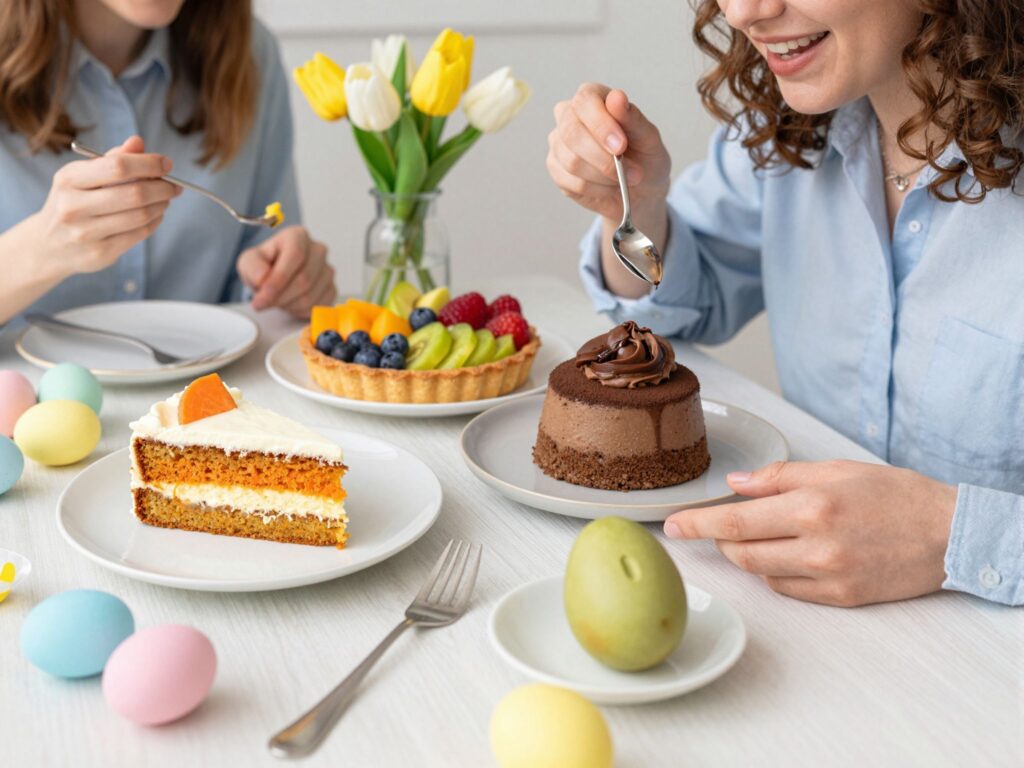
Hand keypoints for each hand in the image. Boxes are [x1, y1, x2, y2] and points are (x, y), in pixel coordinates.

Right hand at [32, 135, 179, 278]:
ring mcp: (86, 232)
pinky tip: (156, 214)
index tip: (167, 163)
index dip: (149, 164)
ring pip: (140, 215)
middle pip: (135, 193)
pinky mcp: (101, 253)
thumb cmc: (72, 202)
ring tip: (165, 199)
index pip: (118, 167)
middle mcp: (73, 206)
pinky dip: (155, 221)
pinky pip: (139, 234)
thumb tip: (138, 142)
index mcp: (68, 179)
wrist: (48, 246)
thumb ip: (111, 159)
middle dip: (162, 187)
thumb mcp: (81, 176)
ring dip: (161, 205)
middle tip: (174, 185)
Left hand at [236, 225, 334, 317]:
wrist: (276, 278)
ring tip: (276, 300)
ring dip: (288, 305)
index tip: (263, 295)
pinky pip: (317, 306)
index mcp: (298, 236)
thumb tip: (262, 278)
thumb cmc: (265, 266)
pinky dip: (299, 311)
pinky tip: (290, 303)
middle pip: (304, 279)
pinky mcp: (332, 289)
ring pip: (310, 296)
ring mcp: (327, 271)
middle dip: (280, 296)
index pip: (296, 255)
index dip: (279, 279)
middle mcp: (318, 250)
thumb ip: (252, 266)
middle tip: (264, 302)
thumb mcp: (249, 262)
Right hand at [547, 84, 670, 226]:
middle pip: (571, 132)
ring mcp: (559, 144)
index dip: (601, 124)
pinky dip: (598, 190)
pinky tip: (610, 188)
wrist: (642, 190)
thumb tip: (617, 98)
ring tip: (625, 180)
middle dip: (603, 157)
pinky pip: (572, 183)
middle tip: (631, 172)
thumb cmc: (645, 157)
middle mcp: (569, 116)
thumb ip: (633, 118)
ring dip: (605, 177)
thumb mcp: (648, 138)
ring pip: (572, 162)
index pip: (584, 101)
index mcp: (592, 98)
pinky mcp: (556, 170)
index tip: (621, 146)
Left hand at [664, 460, 957, 606]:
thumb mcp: (835, 469)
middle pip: (740, 552)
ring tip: (763, 535)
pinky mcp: (841, 598)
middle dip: (720, 539)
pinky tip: (790, 555)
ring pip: (761, 573)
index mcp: (812, 506)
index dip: (697, 525)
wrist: (948, 533)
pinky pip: (788, 590)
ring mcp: (829, 577)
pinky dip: (776, 573)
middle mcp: (816, 545)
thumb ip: (778, 478)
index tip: (672, 527)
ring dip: (748, 555)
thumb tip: (735, 485)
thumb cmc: (894, 494)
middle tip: (719, 526)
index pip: (735, 521)